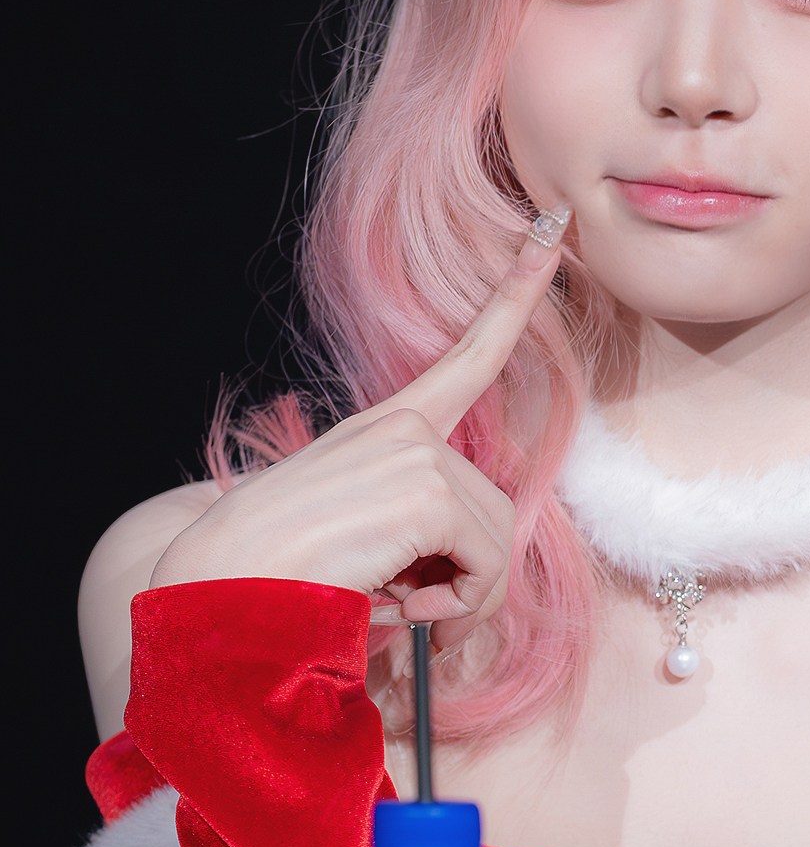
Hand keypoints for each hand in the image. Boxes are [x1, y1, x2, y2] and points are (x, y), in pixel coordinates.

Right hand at [149, 217, 567, 649]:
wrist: (222, 590)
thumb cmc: (284, 579)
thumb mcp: (361, 541)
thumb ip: (419, 537)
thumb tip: (474, 579)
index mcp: (384, 430)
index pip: (466, 357)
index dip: (514, 297)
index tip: (551, 234)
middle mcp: (402, 430)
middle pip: (495, 508)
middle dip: (469, 575)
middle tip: (418, 610)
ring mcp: (414, 453)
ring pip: (497, 540)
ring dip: (462, 597)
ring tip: (404, 612)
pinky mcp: (424, 491)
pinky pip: (487, 563)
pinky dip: (459, 606)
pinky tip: (409, 611)